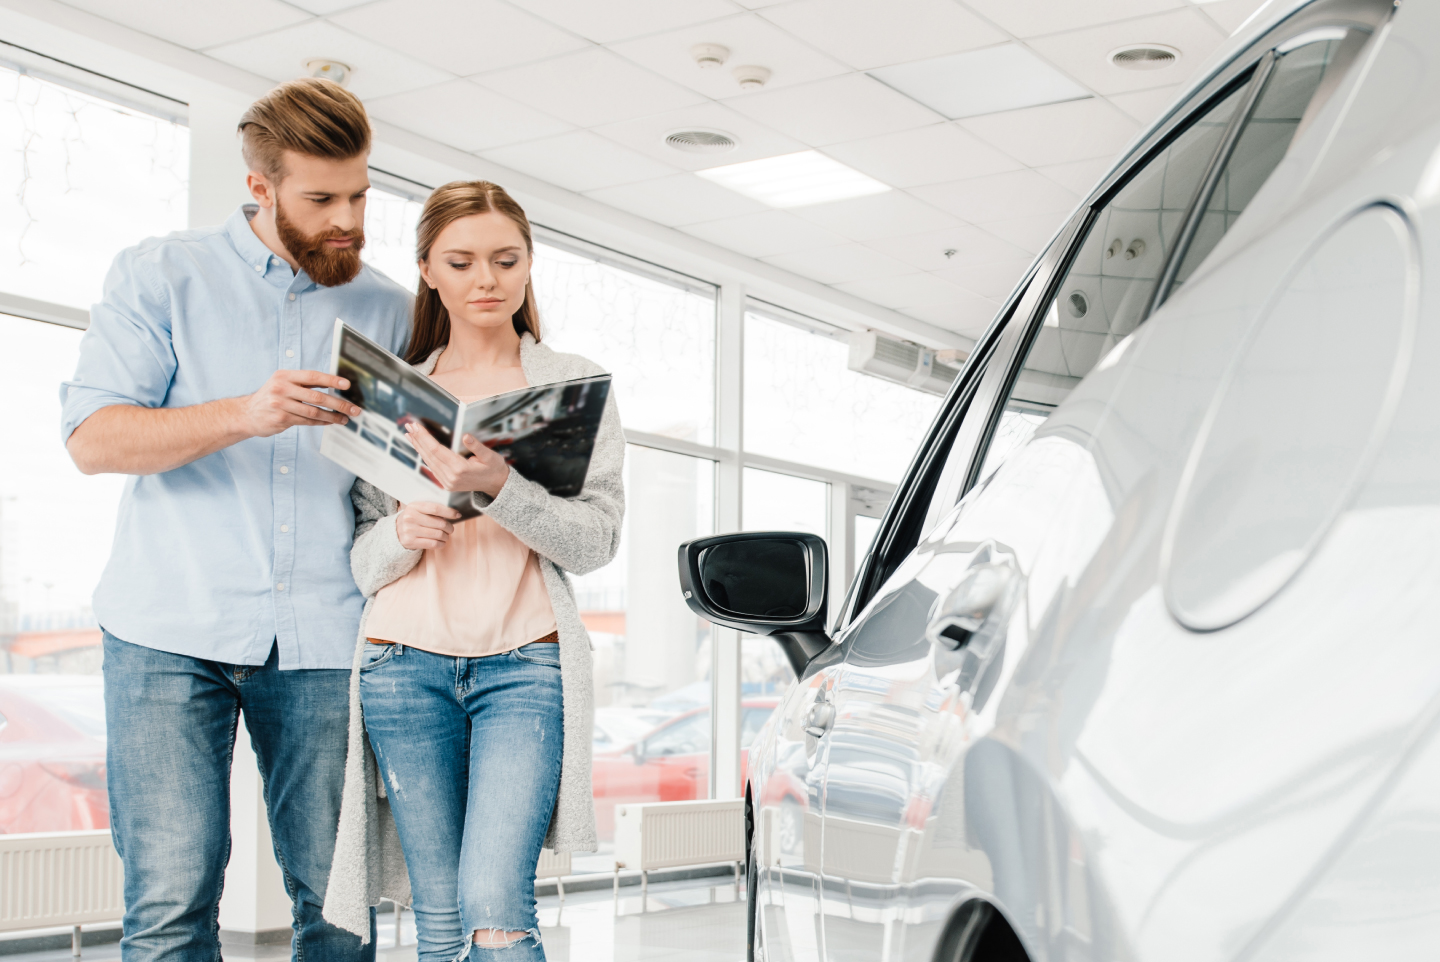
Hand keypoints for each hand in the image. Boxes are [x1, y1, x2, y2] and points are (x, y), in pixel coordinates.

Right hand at [237, 370, 359, 437]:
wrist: (246, 414)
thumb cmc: (270, 397)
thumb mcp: (282, 383)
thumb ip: (303, 383)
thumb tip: (333, 383)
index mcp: (284, 376)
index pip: (312, 376)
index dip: (331, 379)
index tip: (347, 385)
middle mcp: (281, 388)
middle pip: (317, 396)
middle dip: (339, 404)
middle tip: (354, 409)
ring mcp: (280, 405)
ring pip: (314, 411)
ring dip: (332, 416)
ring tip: (345, 418)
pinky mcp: (281, 419)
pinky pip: (307, 421)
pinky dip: (321, 422)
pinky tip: (330, 422)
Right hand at [396, 501, 461, 549]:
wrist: (396, 531)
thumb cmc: (413, 519)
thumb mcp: (418, 509)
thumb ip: (431, 508)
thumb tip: (453, 512)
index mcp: (414, 506)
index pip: (435, 508)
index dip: (449, 512)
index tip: (457, 515)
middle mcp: (411, 518)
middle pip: (439, 523)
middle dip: (449, 527)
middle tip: (450, 528)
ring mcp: (410, 530)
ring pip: (438, 534)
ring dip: (446, 536)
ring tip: (446, 535)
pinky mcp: (411, 542)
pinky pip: (433, 544)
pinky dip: (441, 544)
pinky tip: (441, 542)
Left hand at [405, 422, 510, 497]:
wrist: (497, 485)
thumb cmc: (494, 468)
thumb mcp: (490, 456)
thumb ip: (477, 446)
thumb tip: (466, 436)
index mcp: (460, 469)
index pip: (437, 450)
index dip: (425, 437)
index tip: (417, 426)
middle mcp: (451, 477)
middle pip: (429, 455)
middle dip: (418, 439)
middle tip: (409, 425)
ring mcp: (447, 482)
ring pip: (428, 461)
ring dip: (418, 447)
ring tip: (410, 434)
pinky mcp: (446, 483)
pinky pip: (432, 467)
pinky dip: (424, 455)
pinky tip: (419, 447)